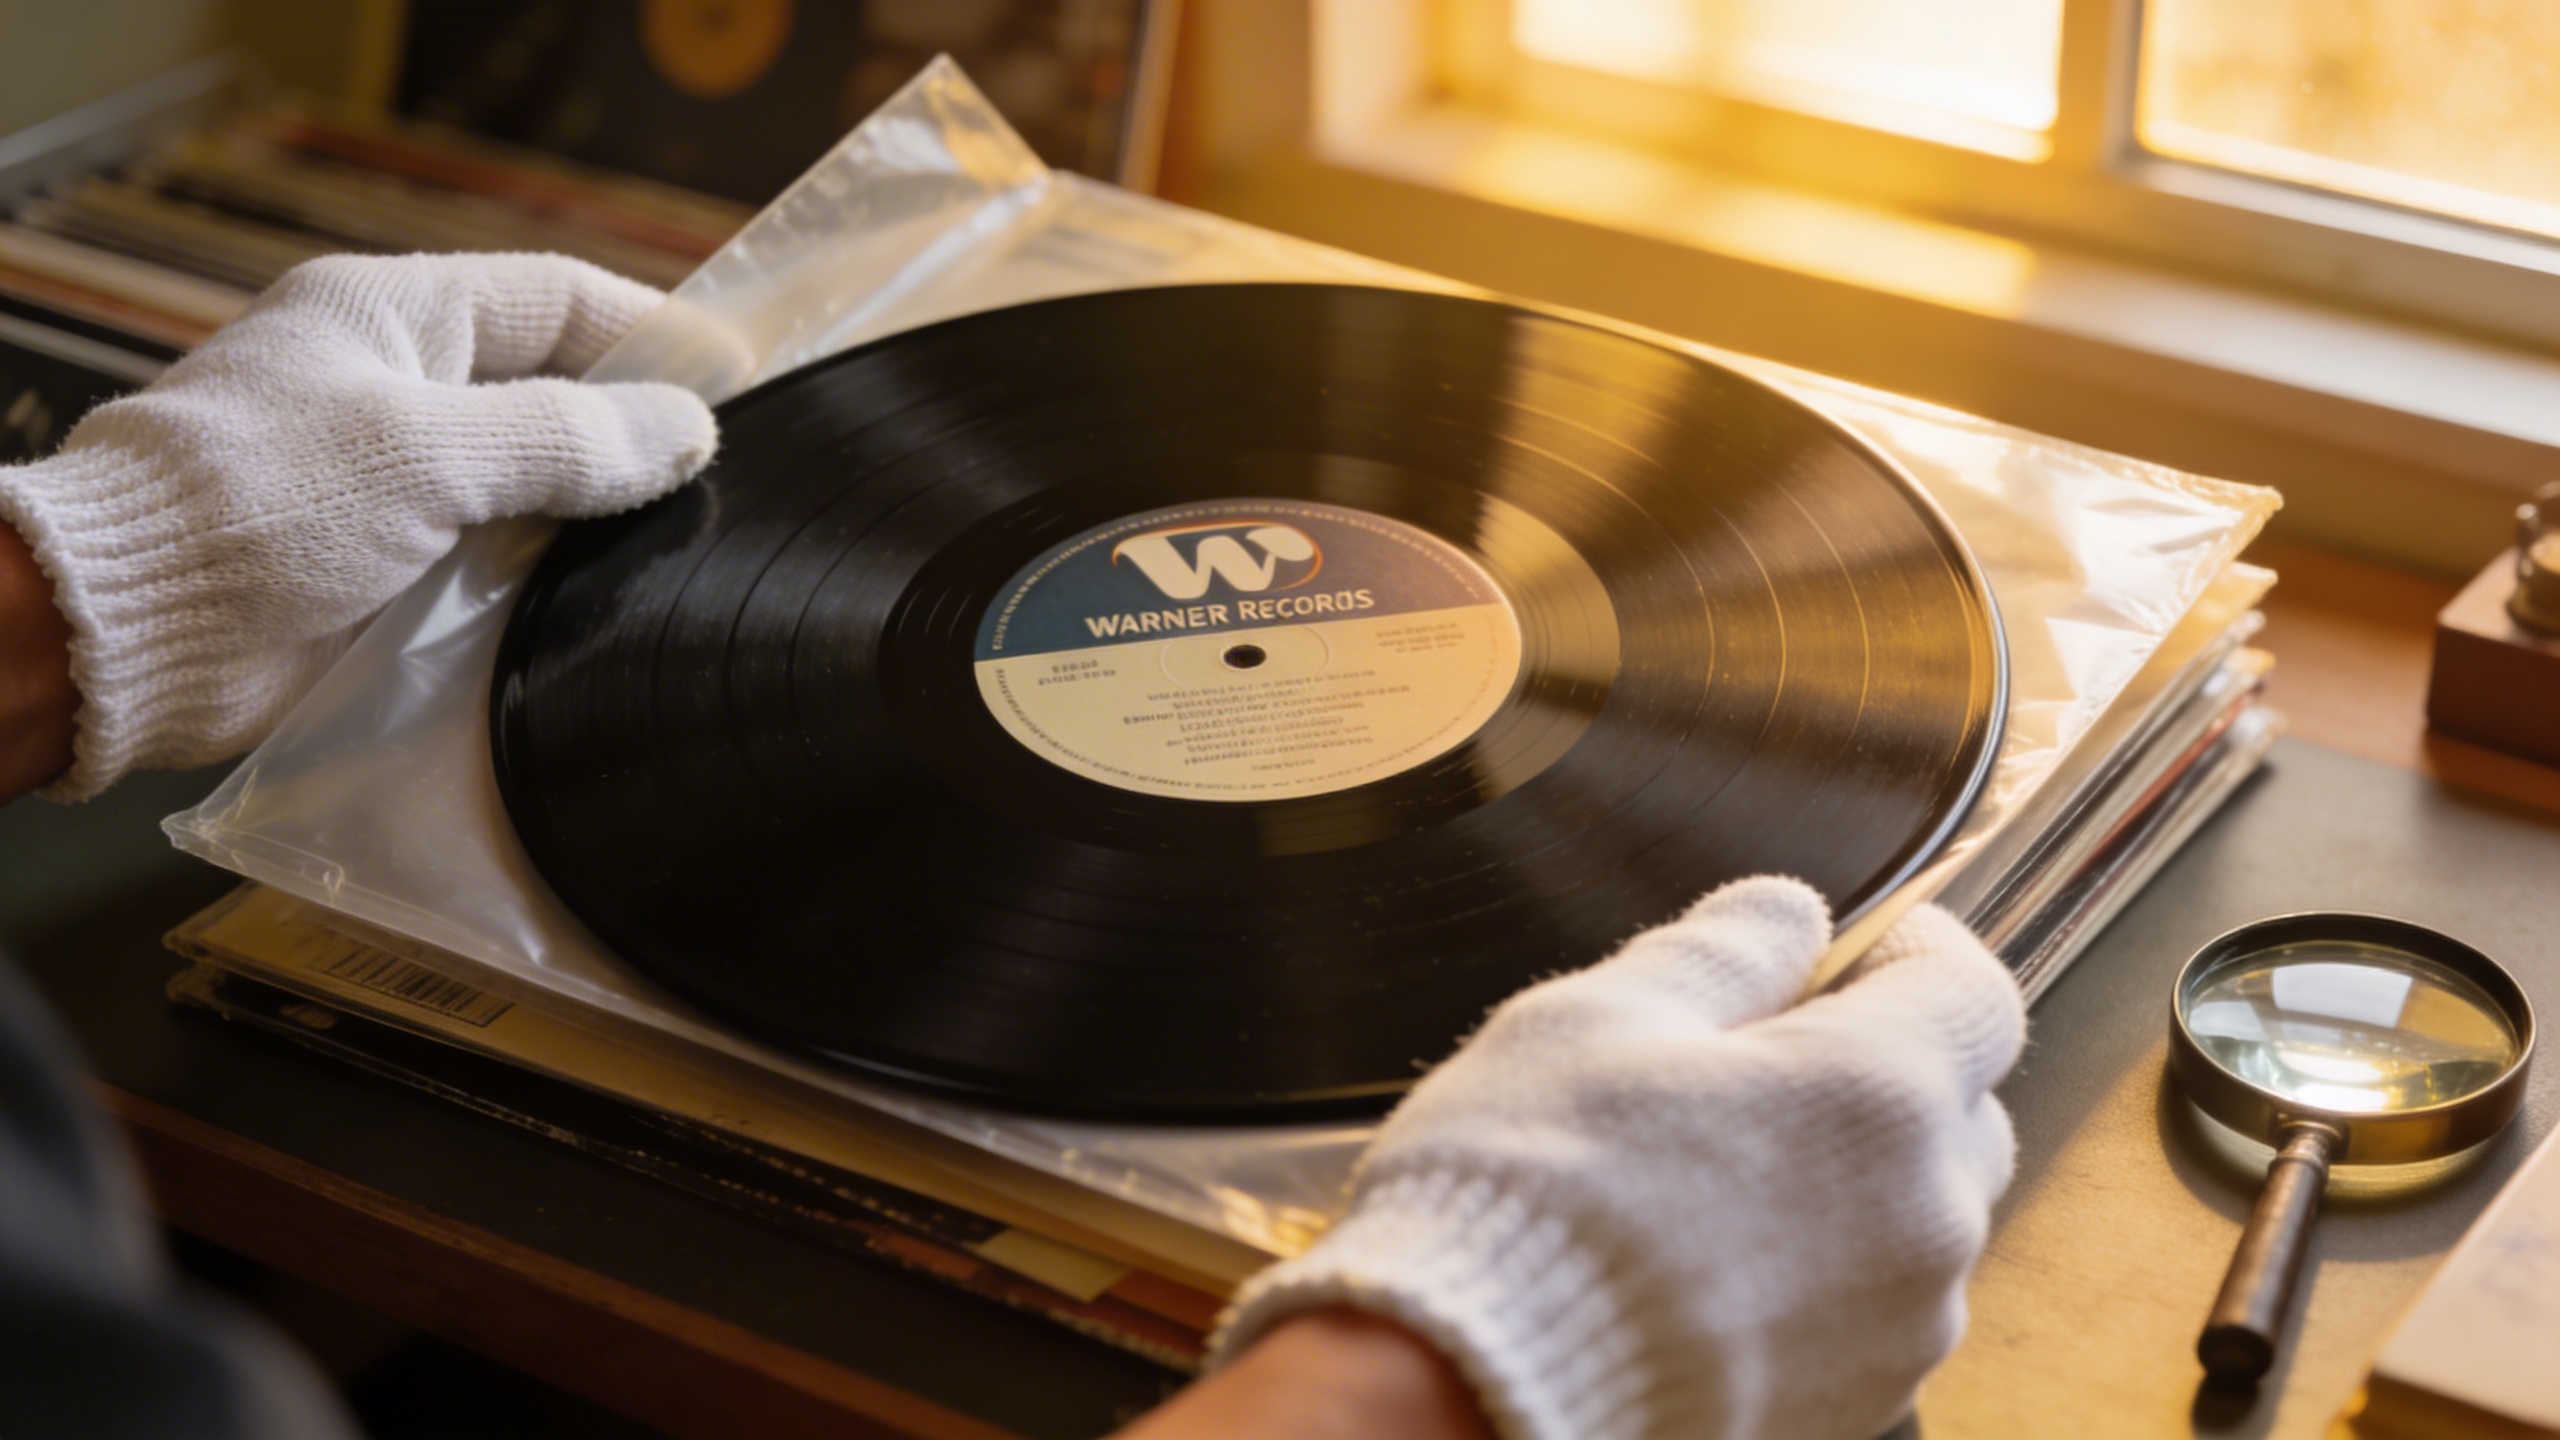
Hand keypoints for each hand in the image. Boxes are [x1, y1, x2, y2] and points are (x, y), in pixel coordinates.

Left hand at [0, 252, 715, 798]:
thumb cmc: (256, 505)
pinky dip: (552, 582)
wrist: (133, 632)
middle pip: (555, 394)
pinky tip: (609, 604)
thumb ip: (567, 438)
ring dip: (597, 518)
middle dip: (637, 433)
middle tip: (725, 476)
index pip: (558, 299)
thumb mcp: (427, 451)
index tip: (740, 378)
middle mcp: (399, 389)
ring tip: (685, 544)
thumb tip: (687, 431)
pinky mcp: (392, 571)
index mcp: (395, 315)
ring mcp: (395, 483)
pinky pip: (501, 563)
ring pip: (535, 486)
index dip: (654, 332)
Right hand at [1211, 878, 2024, 1439]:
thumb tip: (1785, 915)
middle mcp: (1924, 1220)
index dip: (1925, 951)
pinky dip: (1821, 1273)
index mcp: (1879, 1093)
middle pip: (1964, 1112)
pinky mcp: (1856, 1408)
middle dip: (1890, 1066)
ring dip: (1854, 1178)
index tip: (1876, 943)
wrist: (1477, 1395)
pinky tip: (1712, 1262)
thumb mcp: (1599, 1016)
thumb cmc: (1531, 1200)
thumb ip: (1722, 951)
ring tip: (1717, 1171)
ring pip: (1918, 1220)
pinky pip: (1872, 1312)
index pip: (1976, 993)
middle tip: (1774, 1054)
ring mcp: (1900, 1332)